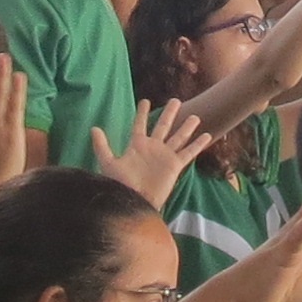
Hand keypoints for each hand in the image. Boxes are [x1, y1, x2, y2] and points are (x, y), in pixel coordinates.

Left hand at [86, 100, 210, 204]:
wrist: (135, 200)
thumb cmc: (121, 184)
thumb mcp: (109, 163)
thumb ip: (102, 146)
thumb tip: (94, 128)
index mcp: (137, 145)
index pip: (140, 124)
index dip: (142, 113)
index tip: (146, 101)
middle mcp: (153, 148)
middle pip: (163, 126)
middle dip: (169, 114)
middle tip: (176, 100)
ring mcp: (165, 156)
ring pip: (178, 137)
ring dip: (186, 127)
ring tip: (195, 116)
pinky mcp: (175, 166)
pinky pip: (188, 152)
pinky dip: (198, 144)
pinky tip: (207, 135)